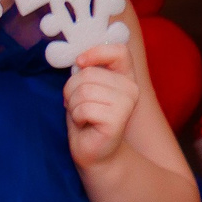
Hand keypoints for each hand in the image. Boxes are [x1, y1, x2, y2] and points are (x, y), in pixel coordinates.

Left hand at [65, 41, 139, 165]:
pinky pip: (84, 108)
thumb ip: (86, 72)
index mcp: (125, 76)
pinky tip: (85, 124)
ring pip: (84, 91)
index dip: (95, 52)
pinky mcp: (118, 119)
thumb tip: (80, 60)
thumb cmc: (86, 118)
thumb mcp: (84, 88)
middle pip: (87, 74)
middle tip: (76, 105)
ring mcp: (127, 103)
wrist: (94, 150)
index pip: (118, 51)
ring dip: (73, 105)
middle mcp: (131, 88)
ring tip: (82, 115)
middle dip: (71, 90)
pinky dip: (76, 116)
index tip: (80, 62)